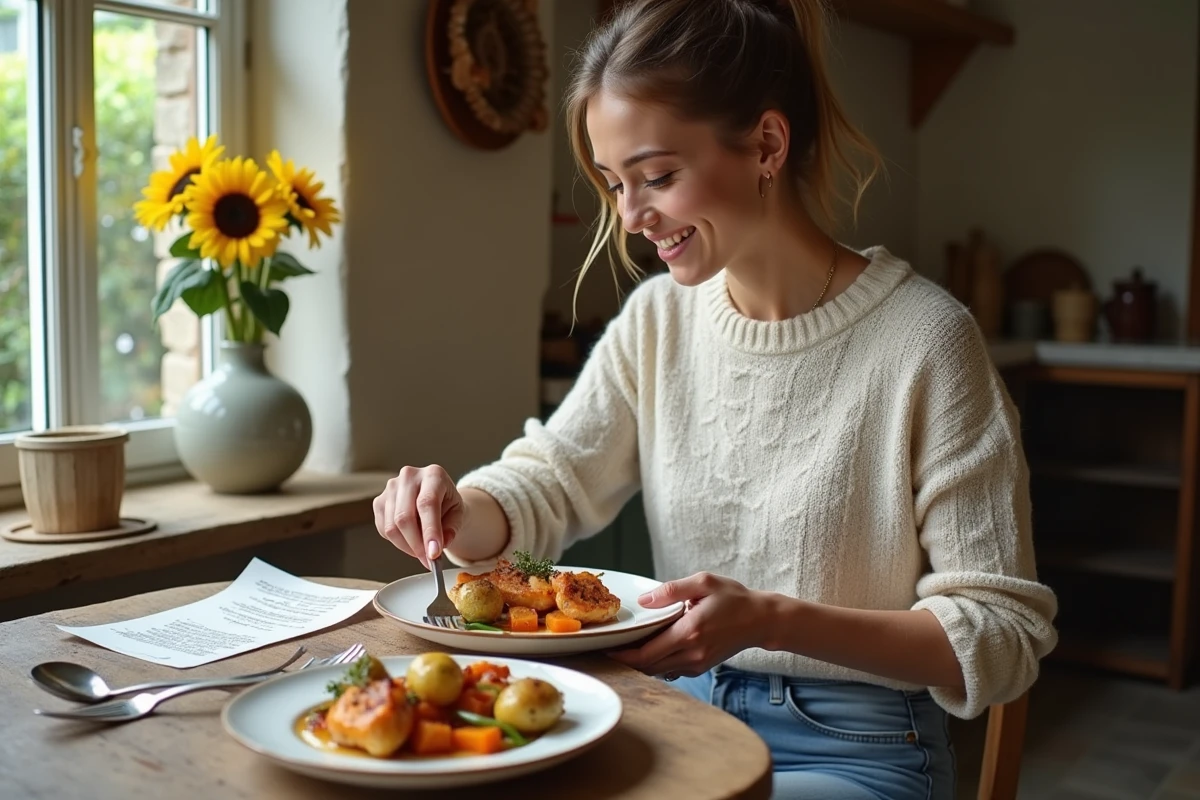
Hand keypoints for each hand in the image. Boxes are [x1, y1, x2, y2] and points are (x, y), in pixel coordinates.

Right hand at [373, 465, 464, 569]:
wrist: (438, 496)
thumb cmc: (448, 504)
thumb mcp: (459, 514)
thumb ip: (451, 529)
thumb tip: (437, 547)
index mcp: (433, 475)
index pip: (427, 503)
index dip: (430, 531)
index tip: (434, 553)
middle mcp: (409, 476)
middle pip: (404, 517)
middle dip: (417, 545)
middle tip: (428, 560)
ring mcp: (390, 488)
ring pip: (392, 527)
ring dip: (407, 547)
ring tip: (421, 553)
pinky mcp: (379, 501)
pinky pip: (384, 530)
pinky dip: (397, 542)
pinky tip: (410, 541)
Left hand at [608, 572, 772, 678]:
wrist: (761, 620)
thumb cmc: (733, 599)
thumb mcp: (703, 582)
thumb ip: (671, 591)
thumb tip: (644, 601)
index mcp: (690, 632)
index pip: (646, 653)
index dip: (622, 655)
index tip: (606, 648)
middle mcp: (691, 653)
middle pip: (648, 667)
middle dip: (625, 660)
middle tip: (607, 648)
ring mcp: (696, 663)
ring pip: (658, 671)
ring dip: (639, 662)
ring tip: (623, 647)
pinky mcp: (700, 667)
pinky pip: (670, 669)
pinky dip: (655, 662)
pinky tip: (648, 648)